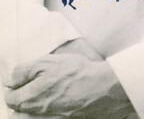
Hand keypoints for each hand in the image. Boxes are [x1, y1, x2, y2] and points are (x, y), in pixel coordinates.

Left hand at [3, 43, 132, 117]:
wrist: (100, 88)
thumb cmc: (75, 73)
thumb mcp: (46, 62)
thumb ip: (23, 71)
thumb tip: (10, 80)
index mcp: (29, 98)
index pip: (10, 97)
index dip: (15, 86)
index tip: (22, 80)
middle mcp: (36, 114)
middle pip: (17, 112)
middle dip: (20, 100)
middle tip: (30, 88)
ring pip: (29, 118)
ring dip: (31, 108)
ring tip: (42, 96)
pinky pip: (45, 118)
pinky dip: (44, 112)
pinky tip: (55, 102)